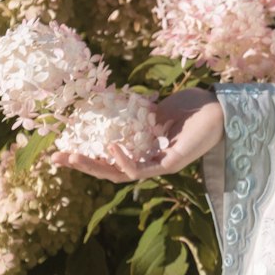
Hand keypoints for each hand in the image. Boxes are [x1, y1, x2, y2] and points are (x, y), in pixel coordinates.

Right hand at [52, 88, 223, 182]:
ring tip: (73, 156)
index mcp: (144, 150)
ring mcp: (159, 165)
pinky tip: (111, 148)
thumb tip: (114, 99)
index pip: (110, 158)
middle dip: (81, 165)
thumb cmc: (192, 107)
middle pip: (109, 171)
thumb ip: (138, 110)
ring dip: (95, 166)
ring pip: (120, 174)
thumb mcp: (157, 107)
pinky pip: (141, 170)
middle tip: (56, 159)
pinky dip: (124, 160)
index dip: (86, 155)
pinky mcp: (170, 165)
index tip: (62, 148)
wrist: (219, 108)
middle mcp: (150, 161)